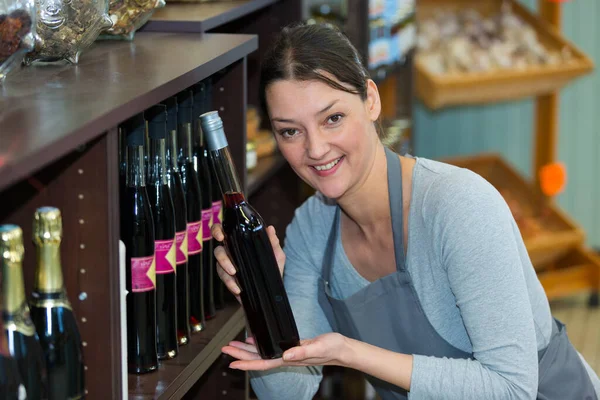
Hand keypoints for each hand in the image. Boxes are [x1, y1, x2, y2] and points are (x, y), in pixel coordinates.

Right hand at [211, 224, 285, 303]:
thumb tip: (270, 229)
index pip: (226, 232)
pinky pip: (224, 278)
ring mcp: (229, 265)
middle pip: (218, 249)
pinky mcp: (228, 278)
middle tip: (226, 257)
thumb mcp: (276, 255)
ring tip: (234, 273)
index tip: (221, 236)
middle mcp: (232, 252)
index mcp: (241, 243)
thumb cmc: (273, 269)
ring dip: (225, 267)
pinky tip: (237, 288)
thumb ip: (273, 243)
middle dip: (220, 253)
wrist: (271, 290)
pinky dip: (229, 282)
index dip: (218, 231)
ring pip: (219, 264)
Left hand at [222, 333, 349, 370]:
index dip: (246, 364)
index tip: (231, 363)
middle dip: (240, 355)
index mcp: (290, 358)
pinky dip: (259, 344)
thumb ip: (302, 351)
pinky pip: (271, 347)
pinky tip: (253, 340)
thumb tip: (285, 355)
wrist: (342, 348)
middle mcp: (286, 357)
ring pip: (262, 352)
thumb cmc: (332, 348)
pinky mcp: (291, 346)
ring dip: (246, 349)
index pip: (264, 363)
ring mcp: (288, 353)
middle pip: (258, 358)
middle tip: (224, 350)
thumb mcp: (318, 347)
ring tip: (233, 346)